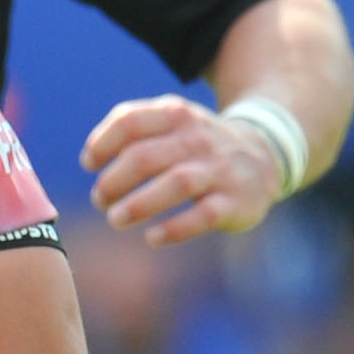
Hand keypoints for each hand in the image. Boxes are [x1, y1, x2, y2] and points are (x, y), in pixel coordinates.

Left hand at [81, 96, 283, 246]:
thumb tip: (90, 156)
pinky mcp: (233, 202)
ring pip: (175, 183)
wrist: (265, 155)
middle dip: (114, 180)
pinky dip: (175, 228)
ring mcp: (218, 170)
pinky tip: (152, 237)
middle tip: (100, 199)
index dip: (102, 143)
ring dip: (139, 204)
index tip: (89, 164)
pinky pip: (203, 215)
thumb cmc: (200, 145)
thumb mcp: (173, 122)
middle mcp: (197, 139)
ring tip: (115, 218)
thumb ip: (133, 128)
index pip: (130, 122)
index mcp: (176, 115)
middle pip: (146, 156)